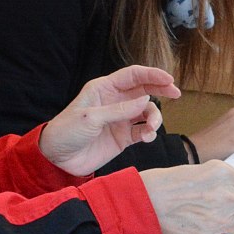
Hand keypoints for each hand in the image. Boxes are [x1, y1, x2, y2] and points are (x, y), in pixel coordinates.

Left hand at [40, 65, 181, 175]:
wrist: (57, 158)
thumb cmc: (67, 131)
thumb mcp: (91, 118)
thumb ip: (120, 109)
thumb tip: (147, 99)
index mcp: (105, 88)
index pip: (133, 76)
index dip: (152, 74)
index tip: (169, 78)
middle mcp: (115, 101)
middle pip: (144, 90)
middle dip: (161, 90)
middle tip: (176, 93)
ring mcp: (121, 119)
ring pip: (147, 112)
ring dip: (154, 118)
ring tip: (152, 127)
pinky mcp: (123, 137)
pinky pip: (143, 131)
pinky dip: (149, 133)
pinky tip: (147, 138)